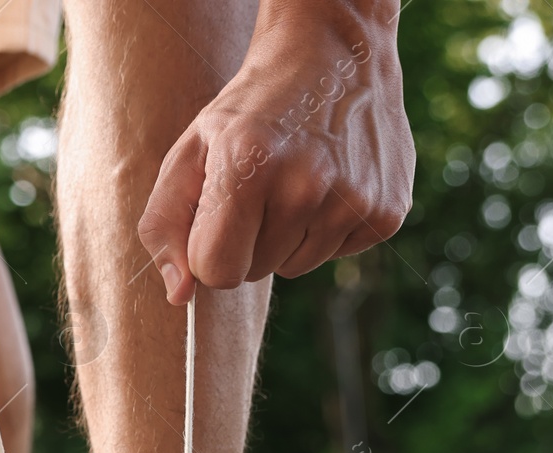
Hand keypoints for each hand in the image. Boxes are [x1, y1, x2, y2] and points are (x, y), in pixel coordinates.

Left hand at [138, 5, 414, 303]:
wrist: (331, 54)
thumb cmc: (246, 114)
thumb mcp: (188, 154)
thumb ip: (164, 228)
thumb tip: (180, 298)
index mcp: (249, 166)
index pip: (216, 271)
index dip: (208, 252)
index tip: (216, 219)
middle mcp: (307, 184)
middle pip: (254, 272)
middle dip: (246, 241)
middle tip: (259, 187)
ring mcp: (354, 199)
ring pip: (294, 267)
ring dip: (286, 236)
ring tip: (294, 179)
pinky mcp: (387, 211)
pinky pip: (334, 254)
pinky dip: (324, 229)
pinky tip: (328, 182)